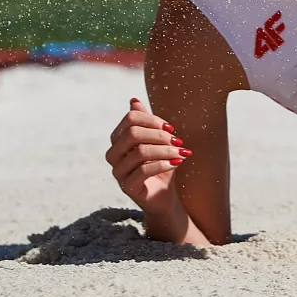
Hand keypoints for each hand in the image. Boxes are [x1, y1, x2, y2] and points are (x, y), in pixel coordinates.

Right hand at [104, 98, 188, 212]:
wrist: (165, 196)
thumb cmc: (161, 166)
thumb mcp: (157, 142)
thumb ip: (146, 123)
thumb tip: (133, 100)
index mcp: (118, 140)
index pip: (131, 119)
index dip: (153, 120)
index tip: (171, 128)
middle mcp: (114, 155)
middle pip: (133, 134)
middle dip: (159, 135)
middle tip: (178, 141)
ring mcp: (118, 172)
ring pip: (140, 152)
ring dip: (165, 150)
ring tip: (182, 153)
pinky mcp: (127, 187)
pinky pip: (144, 170)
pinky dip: (164, 164)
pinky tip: (177, 164)